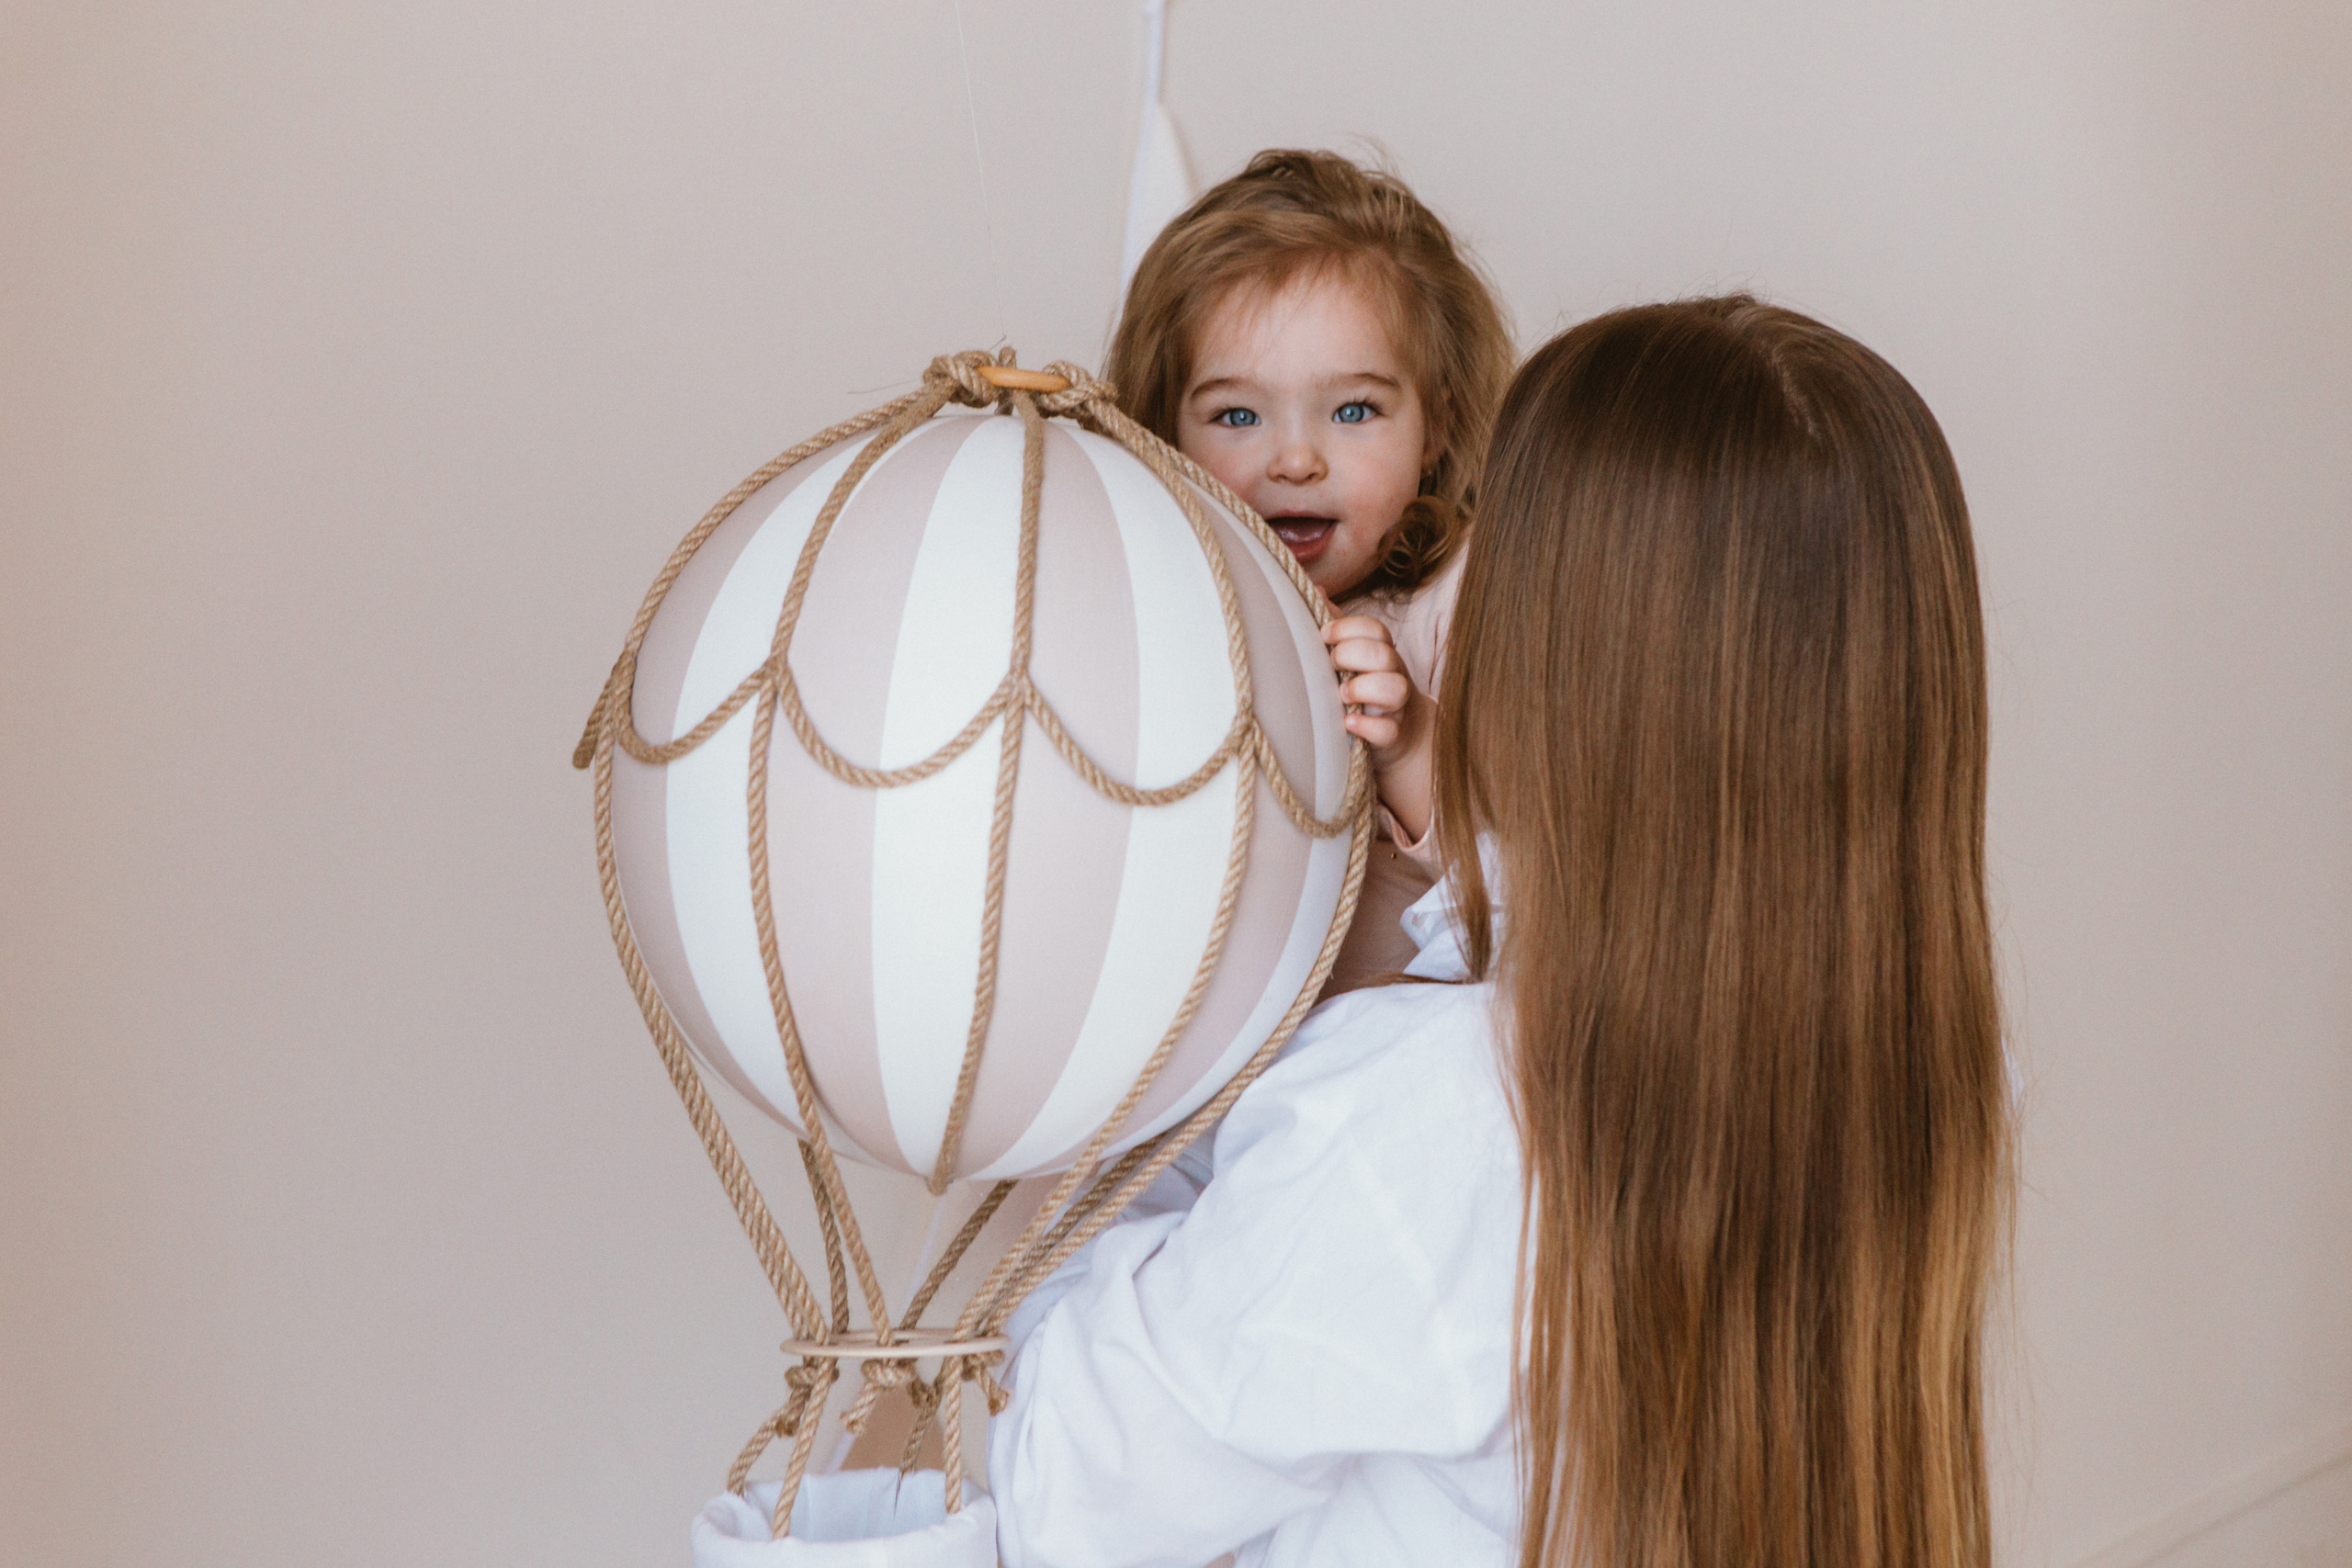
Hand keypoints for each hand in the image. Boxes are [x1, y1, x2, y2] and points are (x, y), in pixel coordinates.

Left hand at [1323, 615, 1434, 840]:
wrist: (1402, 733)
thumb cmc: (1368, 688)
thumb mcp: (1355, 656)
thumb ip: (1339, 627)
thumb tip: (1317, 590)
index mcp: (1382, 652)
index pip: (1374, 629)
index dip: (1347, 628)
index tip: (1324, 636)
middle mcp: (1393, 674)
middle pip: (1382, 653)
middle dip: (1352, 655)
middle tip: (1332, 665)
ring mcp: (1396, 705)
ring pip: (1394, 688)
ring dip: (1363, 687)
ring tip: (1342, 695)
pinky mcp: (1394, 735)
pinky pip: (1388, 730)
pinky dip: (1367, 726)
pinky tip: (1348, 723)